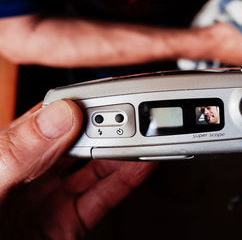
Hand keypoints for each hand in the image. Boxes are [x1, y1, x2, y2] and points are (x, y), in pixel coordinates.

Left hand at [0, 100, 154, 238]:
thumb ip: (16, 153)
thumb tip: (59, 116)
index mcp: (3, 158)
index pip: (45, 120)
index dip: (77, 106)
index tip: (104, 97)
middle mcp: (28, 177)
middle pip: (77, 142)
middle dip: (107, 127)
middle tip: (134, 117)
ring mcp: (49, 202)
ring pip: (94, 168)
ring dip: (122, 153)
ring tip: (145, 138)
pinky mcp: (68, 226)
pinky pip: (101, 199)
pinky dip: (124, 182)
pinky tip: (140, 165)